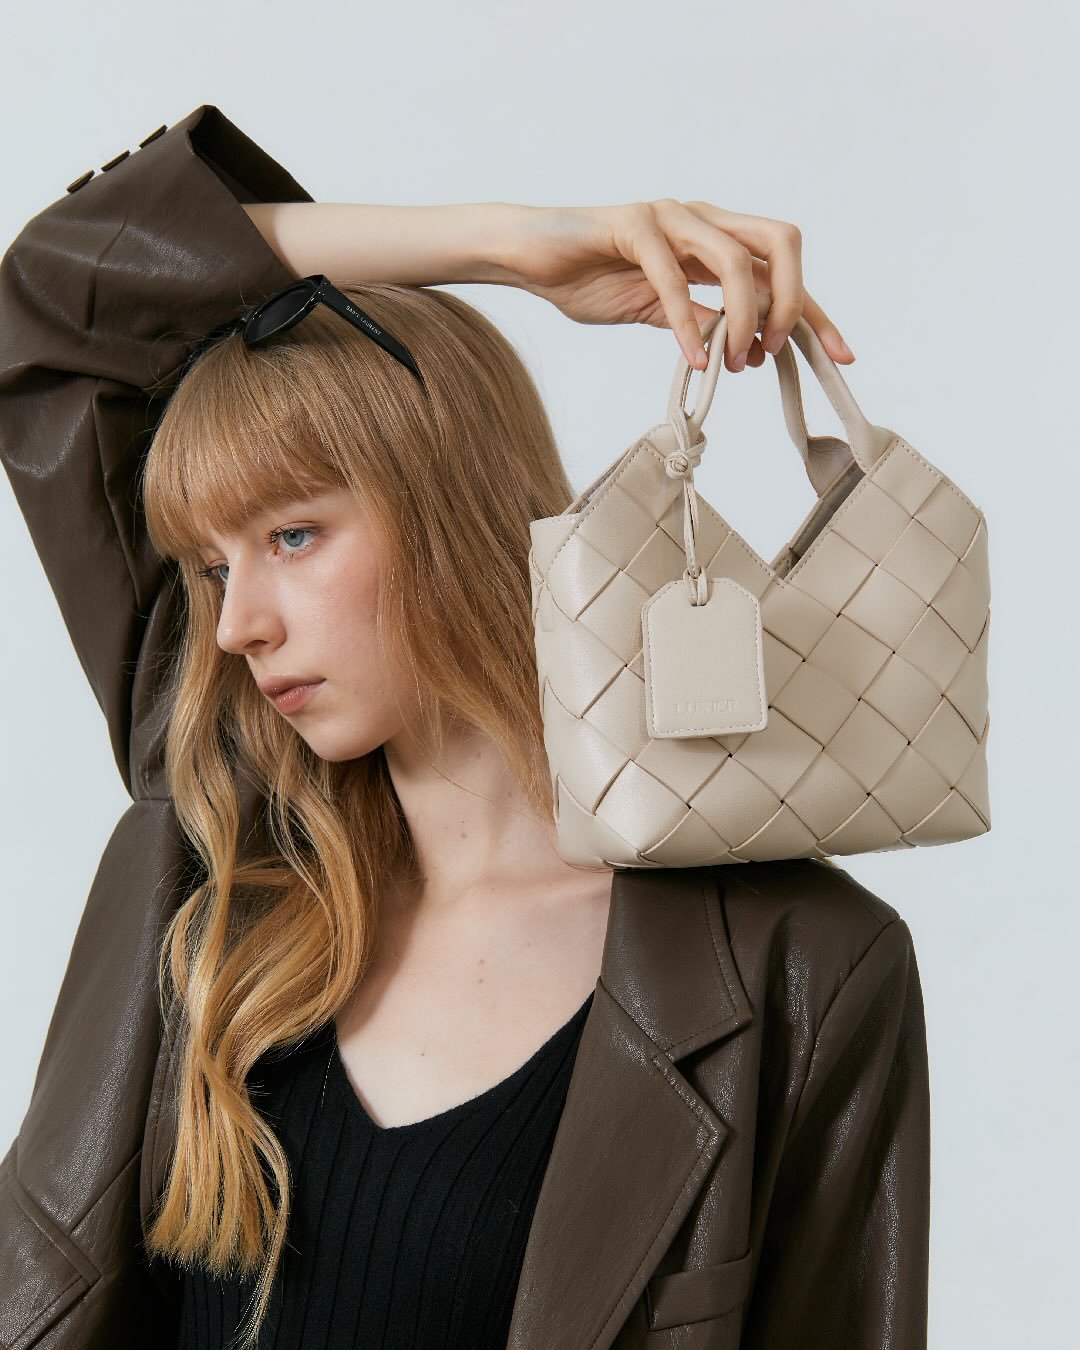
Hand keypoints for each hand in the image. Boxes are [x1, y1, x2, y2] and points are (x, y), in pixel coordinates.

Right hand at [503, 199, 854, 373]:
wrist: (530, 257)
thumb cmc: (589, 278)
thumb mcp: (655, 310)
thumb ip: (698, 321)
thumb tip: (737, 348)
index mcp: (714, 239)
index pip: (782, 272)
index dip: (817, 314)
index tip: (841, 358)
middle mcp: (702, 219)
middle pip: (781, 243)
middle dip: (794, 303)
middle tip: (772, 354)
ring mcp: (670, 217)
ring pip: (736, 258)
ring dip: (744, 319)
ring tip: (732, 364)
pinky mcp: (633, 226)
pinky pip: (673, 278)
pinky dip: (688, 324)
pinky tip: (694, 359)